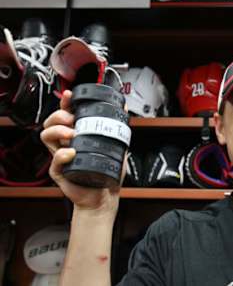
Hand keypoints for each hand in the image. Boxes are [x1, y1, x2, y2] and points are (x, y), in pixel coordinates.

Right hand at [40, 90, 122, 215]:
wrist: (104, 197)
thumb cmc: (106, 173)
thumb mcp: (116, 147)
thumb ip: (119, 130)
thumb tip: (125, 109)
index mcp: (77, 135)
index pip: (66, 115)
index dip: (65, 103)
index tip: (70, 95)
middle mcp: (66, 144)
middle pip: (50, 122)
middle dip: (59, 115)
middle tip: (72, 119)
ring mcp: (61, 157)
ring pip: (46, 136)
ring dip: (57, 131)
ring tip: (72, 133)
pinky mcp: (60, 172)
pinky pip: (54, 161)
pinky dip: (62, 155)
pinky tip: (72, 152)